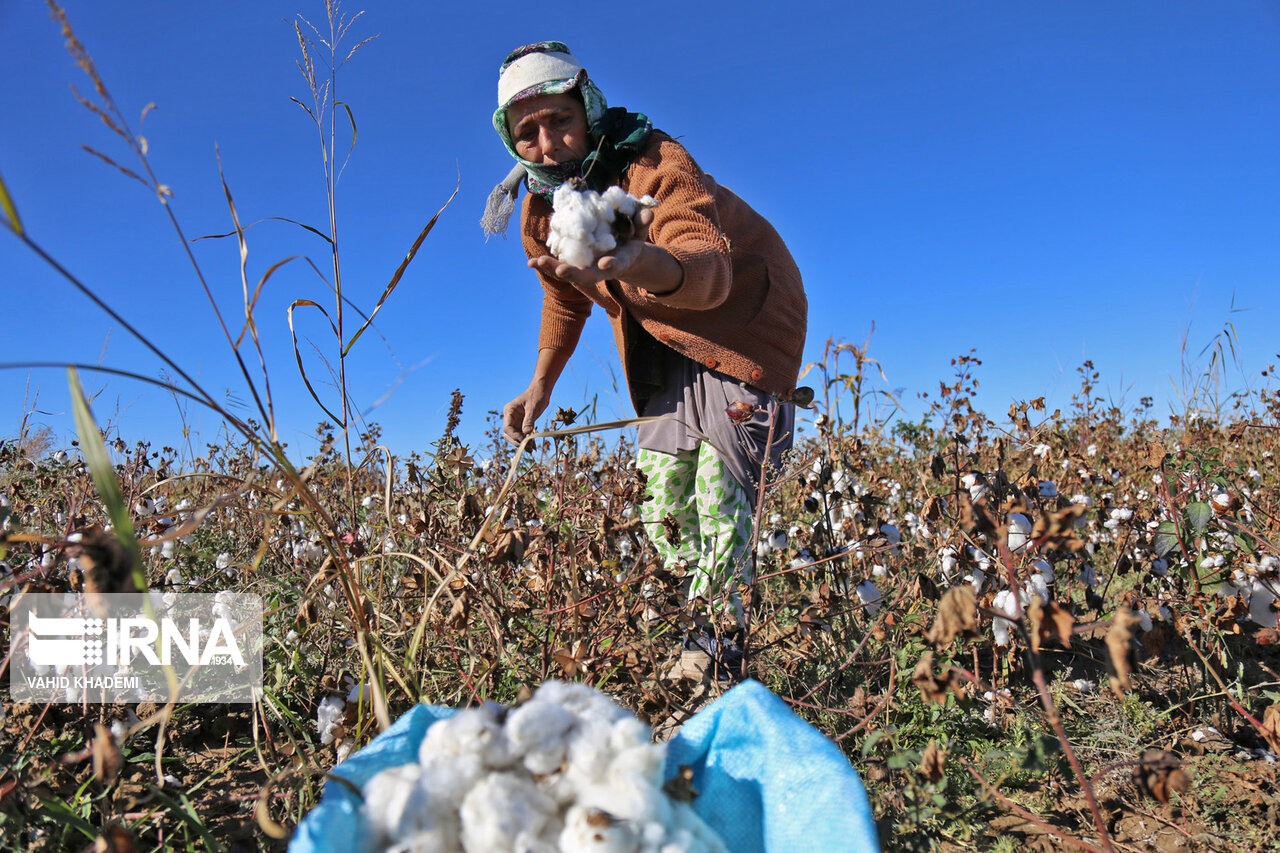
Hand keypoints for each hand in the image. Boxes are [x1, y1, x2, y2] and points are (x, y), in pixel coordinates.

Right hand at [503, 384, 550, 444]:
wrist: (542, 390)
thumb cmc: (537, 395)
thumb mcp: (533, 408)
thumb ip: (529, 420)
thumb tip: (526, 433)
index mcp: (509, 411)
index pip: (507, 428)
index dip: (514, 436)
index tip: (524, 441)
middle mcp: (510, 416)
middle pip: (509, 434)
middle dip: (517, 441)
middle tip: (527, 448)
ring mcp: (515, 420)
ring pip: (515, 435)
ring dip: (522, 442)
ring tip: (531, 448)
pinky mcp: (522, 423)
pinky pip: (522, 434)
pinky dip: (526, 439)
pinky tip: (533, 445)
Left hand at [529, 206, 663, 288]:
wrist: (624, 254)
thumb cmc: (632, 239)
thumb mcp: (640, 229)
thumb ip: (642, 222)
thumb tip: (648, 213)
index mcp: (619, 261)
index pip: (616, 265)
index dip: (612, 264)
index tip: (606, 263)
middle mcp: (601, 269)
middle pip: (587, 275)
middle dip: (574, 273)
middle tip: (561, 270)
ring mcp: (586, 268)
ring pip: (569, 273)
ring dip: (552, 268)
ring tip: (536, 262)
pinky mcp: (574, 265)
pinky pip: (558, 267)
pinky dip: (545, 266)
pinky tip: (531, 263)